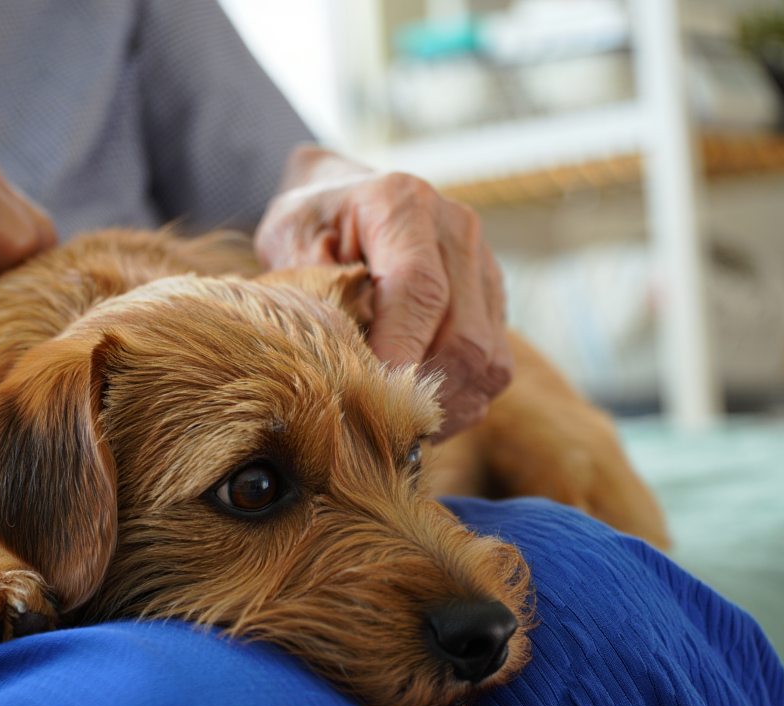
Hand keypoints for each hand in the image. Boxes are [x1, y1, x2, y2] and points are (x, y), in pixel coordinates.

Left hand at [254, 146, 511, 438]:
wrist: (348, 202)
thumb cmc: (313, 225)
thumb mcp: (288, 239)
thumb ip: (311, 289)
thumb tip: (336, 357)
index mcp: (402, 204)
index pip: (418, 288)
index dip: (400, 351)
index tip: (372, 396)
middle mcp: (456, 231)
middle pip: (463, 336)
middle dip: (422, 392)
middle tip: (378, 424)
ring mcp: (485, 267)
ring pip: (487, 361)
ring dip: (445, 405)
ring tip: (399, 425)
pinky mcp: (494, 301)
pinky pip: (495, 369)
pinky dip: (462, 403)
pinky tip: (421, 411)